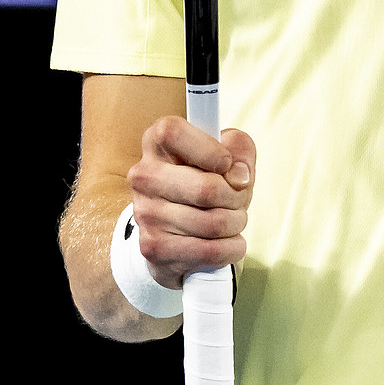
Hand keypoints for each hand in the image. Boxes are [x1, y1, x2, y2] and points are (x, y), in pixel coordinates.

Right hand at [126, 117, 256, 286]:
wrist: (175, 233)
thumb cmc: (203, 185)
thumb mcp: (226, 156)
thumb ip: (239, 149)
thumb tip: (239, 176)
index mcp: (156, 144)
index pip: (173, 133)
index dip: (210, 149)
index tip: (227, 164)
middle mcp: (144, 176)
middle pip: (207, 188)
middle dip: (237, 197)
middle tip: (237, 199)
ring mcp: (146, 214)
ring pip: (214, 223)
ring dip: (236, 223)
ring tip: (231, 221)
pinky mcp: (154, 248)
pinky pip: (210, 251)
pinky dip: (231, 249)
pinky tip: (226, 243)